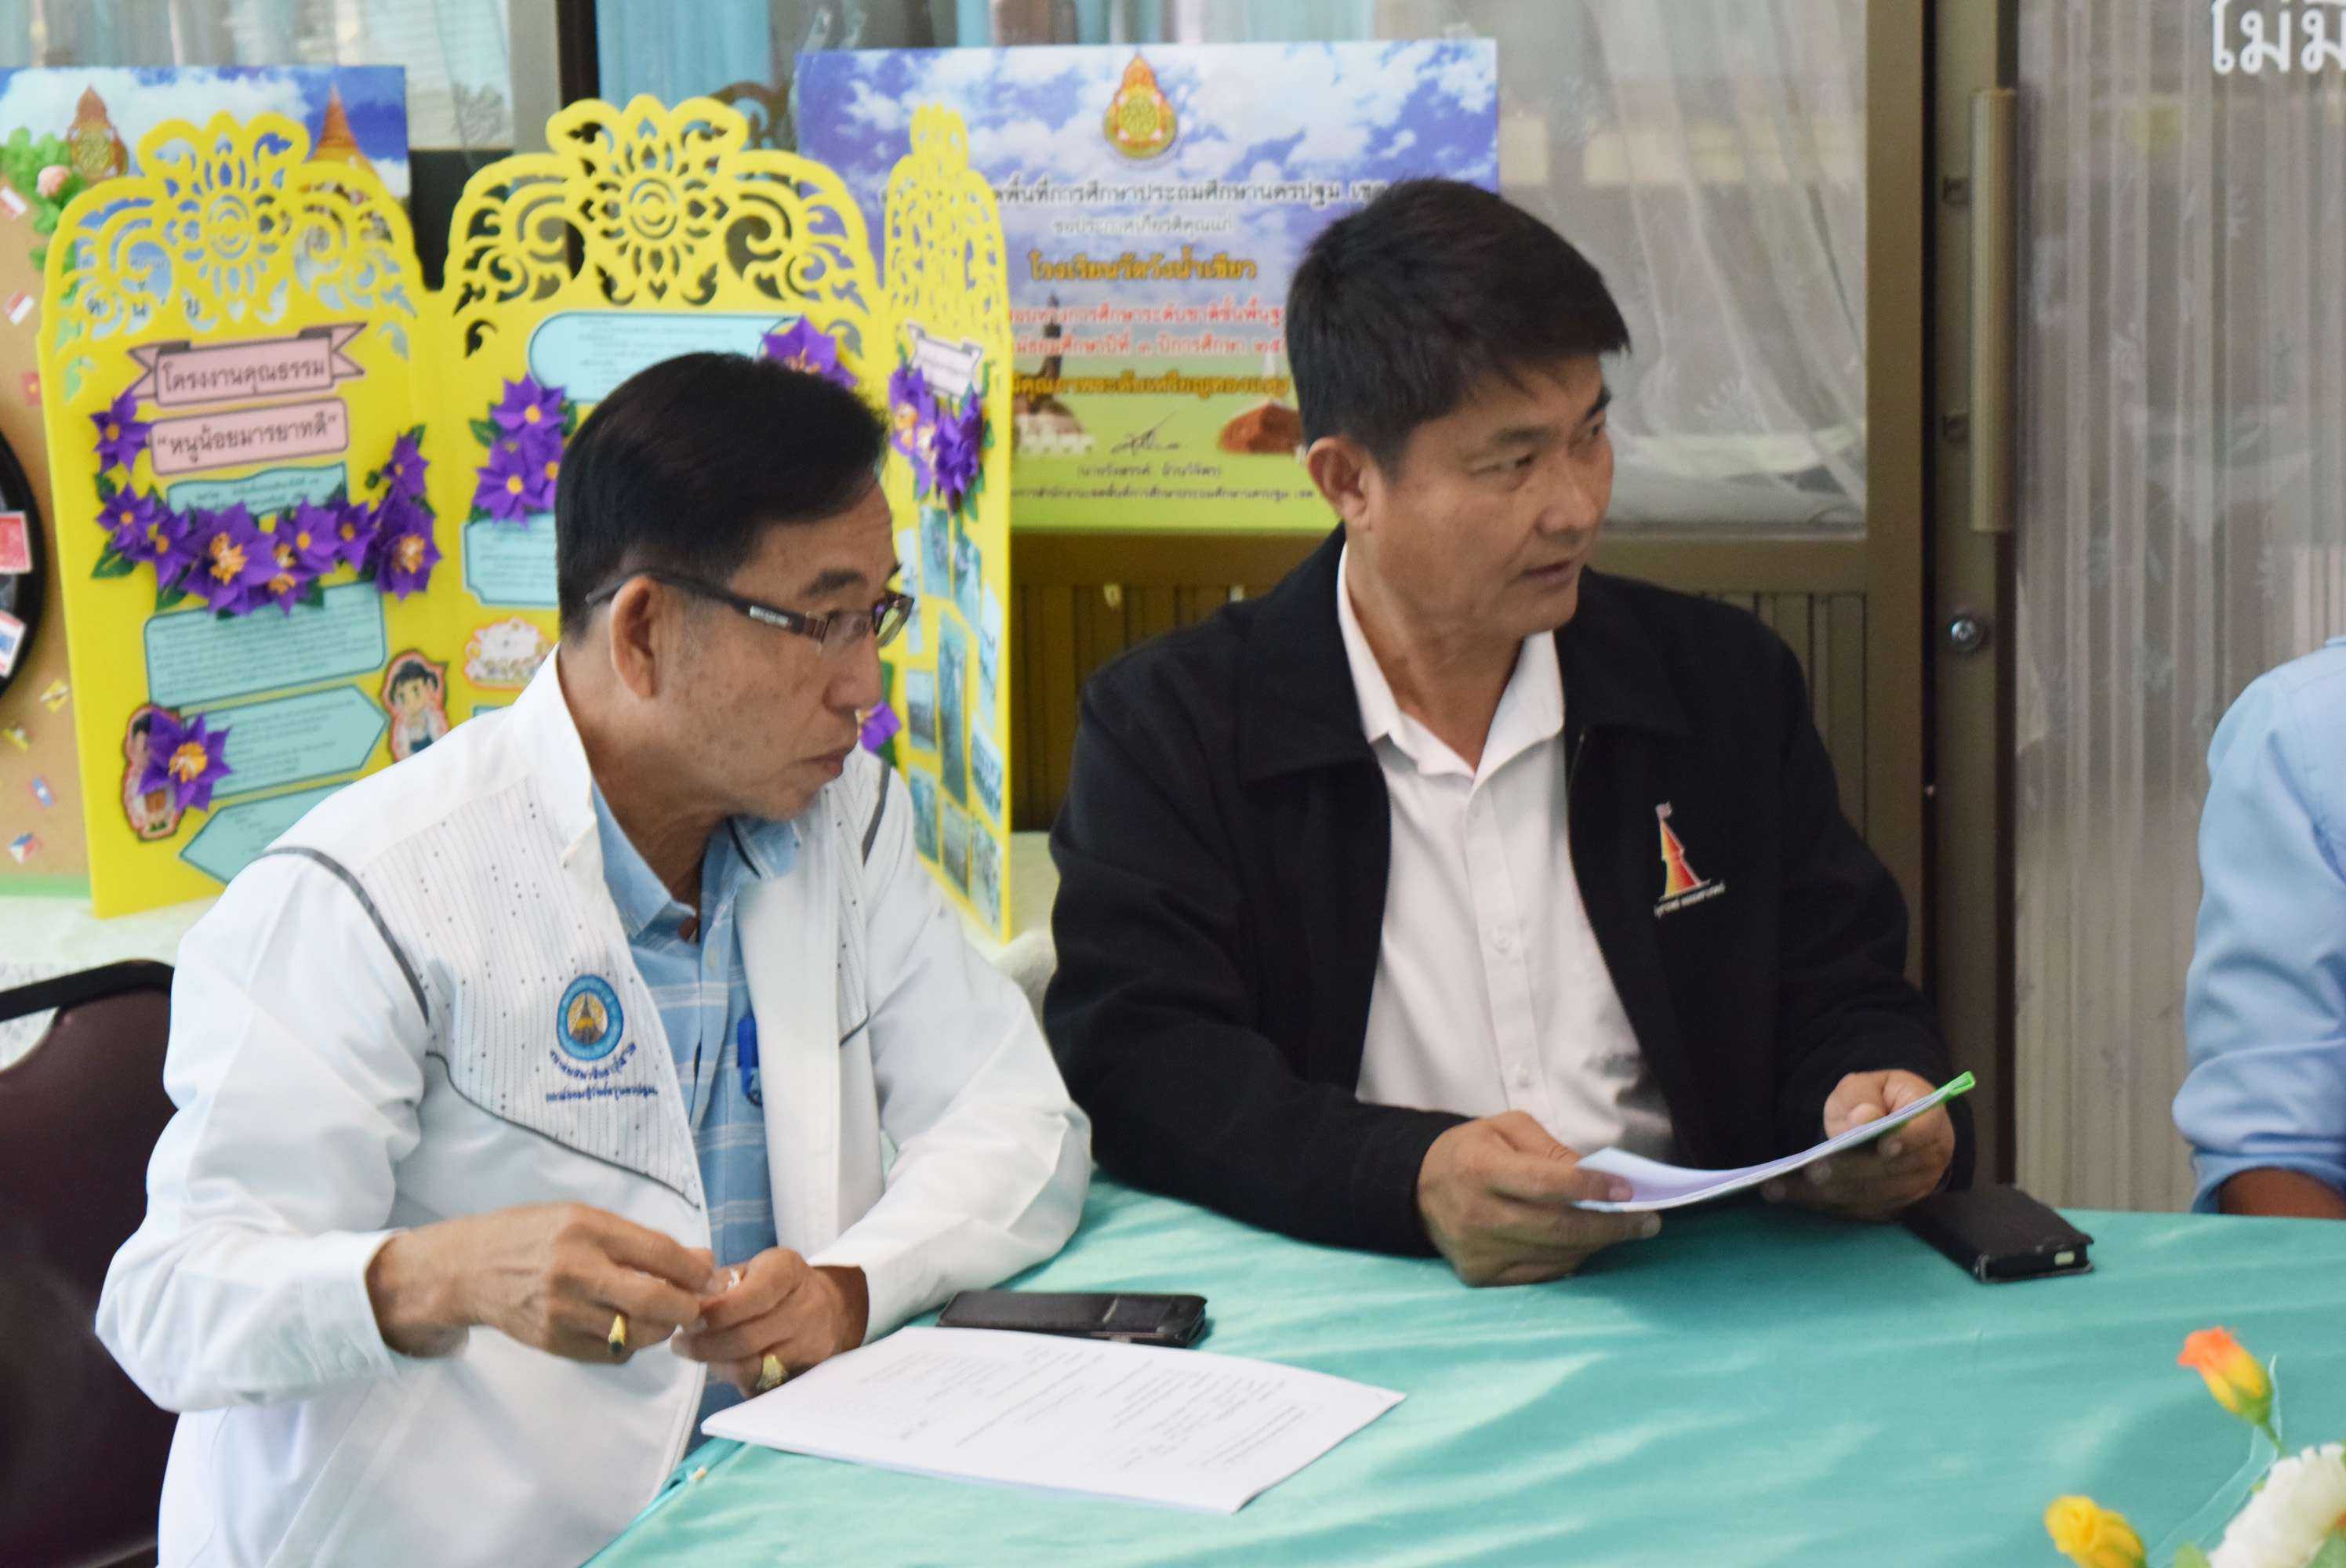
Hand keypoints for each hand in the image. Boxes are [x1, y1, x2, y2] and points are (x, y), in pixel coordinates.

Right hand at [367, 1202, 713, 1361]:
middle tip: (696, 1306)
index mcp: (586, 1230)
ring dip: (661, 1328)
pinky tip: (626, 1326)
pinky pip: (611, 1353)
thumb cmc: (533, 1235)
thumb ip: (640, 1240)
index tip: (708, 1275)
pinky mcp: (554, 1343)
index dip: (695, 1269)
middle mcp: (574, 1272)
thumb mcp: (583, 1218)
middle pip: (653, 1302)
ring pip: (636, 1334)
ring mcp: (562, 1312)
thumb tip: (700, 1261)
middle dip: (687, 1307)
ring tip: (662, 1315)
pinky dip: (630, 1344)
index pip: (660, 1253)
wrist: (469, 1270)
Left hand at [671, 1248, 868, 1395]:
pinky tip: (724, 1365)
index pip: (753, 1296)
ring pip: (753, 1368)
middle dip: (705, 1345)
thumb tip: (683, 1302)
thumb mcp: (753, 1267)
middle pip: (748, 1338)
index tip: (689, 1318)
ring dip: (717, 1365)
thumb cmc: (775, 1284)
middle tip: (680, 1344)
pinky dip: (736, 1379)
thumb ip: (719, 1282)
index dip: (716, 1312)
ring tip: (698, 1354)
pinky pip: (762, 1387)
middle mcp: (807, 1308)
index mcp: (788, 1271)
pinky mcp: (807, 1373)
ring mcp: (811, 1344)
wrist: (830, 1306)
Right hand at [1416, 1111, 1660, 1286]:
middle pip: (1558, 1228)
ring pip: (1556, 1255)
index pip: (1545, 1183)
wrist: (1418, 1188)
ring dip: (1596, 1242)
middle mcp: (1477, 1215)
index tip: (1629, 1190)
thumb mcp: (1505, 1129)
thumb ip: (1552, 1149)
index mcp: (1479, 1169)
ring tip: (1622, 1228)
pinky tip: (1584, 1243)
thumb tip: (1598, 1177)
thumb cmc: (1472, 1152)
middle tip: (1649, 1222)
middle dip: (1612, 1226)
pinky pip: (1541, 1273)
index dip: (1590, 1187)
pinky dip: (1570, 1259)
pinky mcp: (1480, 1276)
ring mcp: (1477, 1251)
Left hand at [1763, 1070, 1954, 1220]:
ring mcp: (1917, 1187)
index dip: (1907, 1140)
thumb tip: (1864, 1118)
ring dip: (1832, 1194)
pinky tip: (1795, 1197)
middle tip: (1812, 1170)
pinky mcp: (1896, 1205)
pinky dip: (1829, 1205)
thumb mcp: (1864, 1085)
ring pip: (1875, 1195)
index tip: (1883, 1146)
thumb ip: (1863, 1097)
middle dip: (1850, 1171)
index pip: (1925, 1132)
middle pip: (1894, 1171)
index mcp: (1930, 1119)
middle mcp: (1931, 1158)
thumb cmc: (1875, 1099)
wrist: (1886, 1121)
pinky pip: (1863, 1210)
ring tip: (1786, 1186)